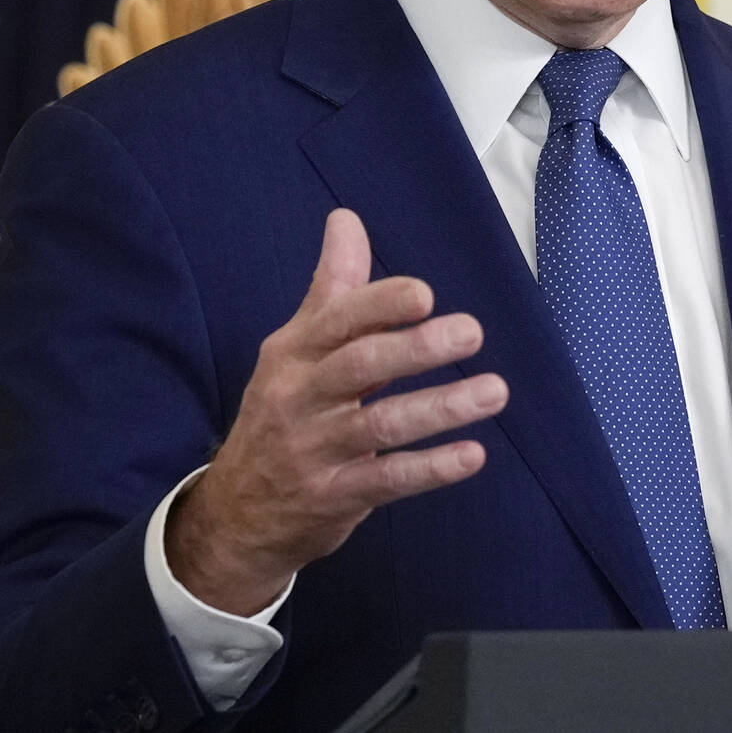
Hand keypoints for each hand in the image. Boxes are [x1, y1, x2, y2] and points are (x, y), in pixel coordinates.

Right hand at [165, 208, 508, 614]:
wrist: (236, 513)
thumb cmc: (283, 412)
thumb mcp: (296, 350)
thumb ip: (333, 289)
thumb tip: (346, 219)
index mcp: (294, 353)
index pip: (336, 321)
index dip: (380, 305)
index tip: (424, 294)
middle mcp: (299, 397)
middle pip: (359, 367)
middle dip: (416, 348)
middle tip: (472, 332)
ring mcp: (314, 450)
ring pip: (381, 425)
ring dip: (442, 408)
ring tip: (495, 390)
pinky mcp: (333, 497)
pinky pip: (386, 481)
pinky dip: (431, 469)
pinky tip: (473, 455)